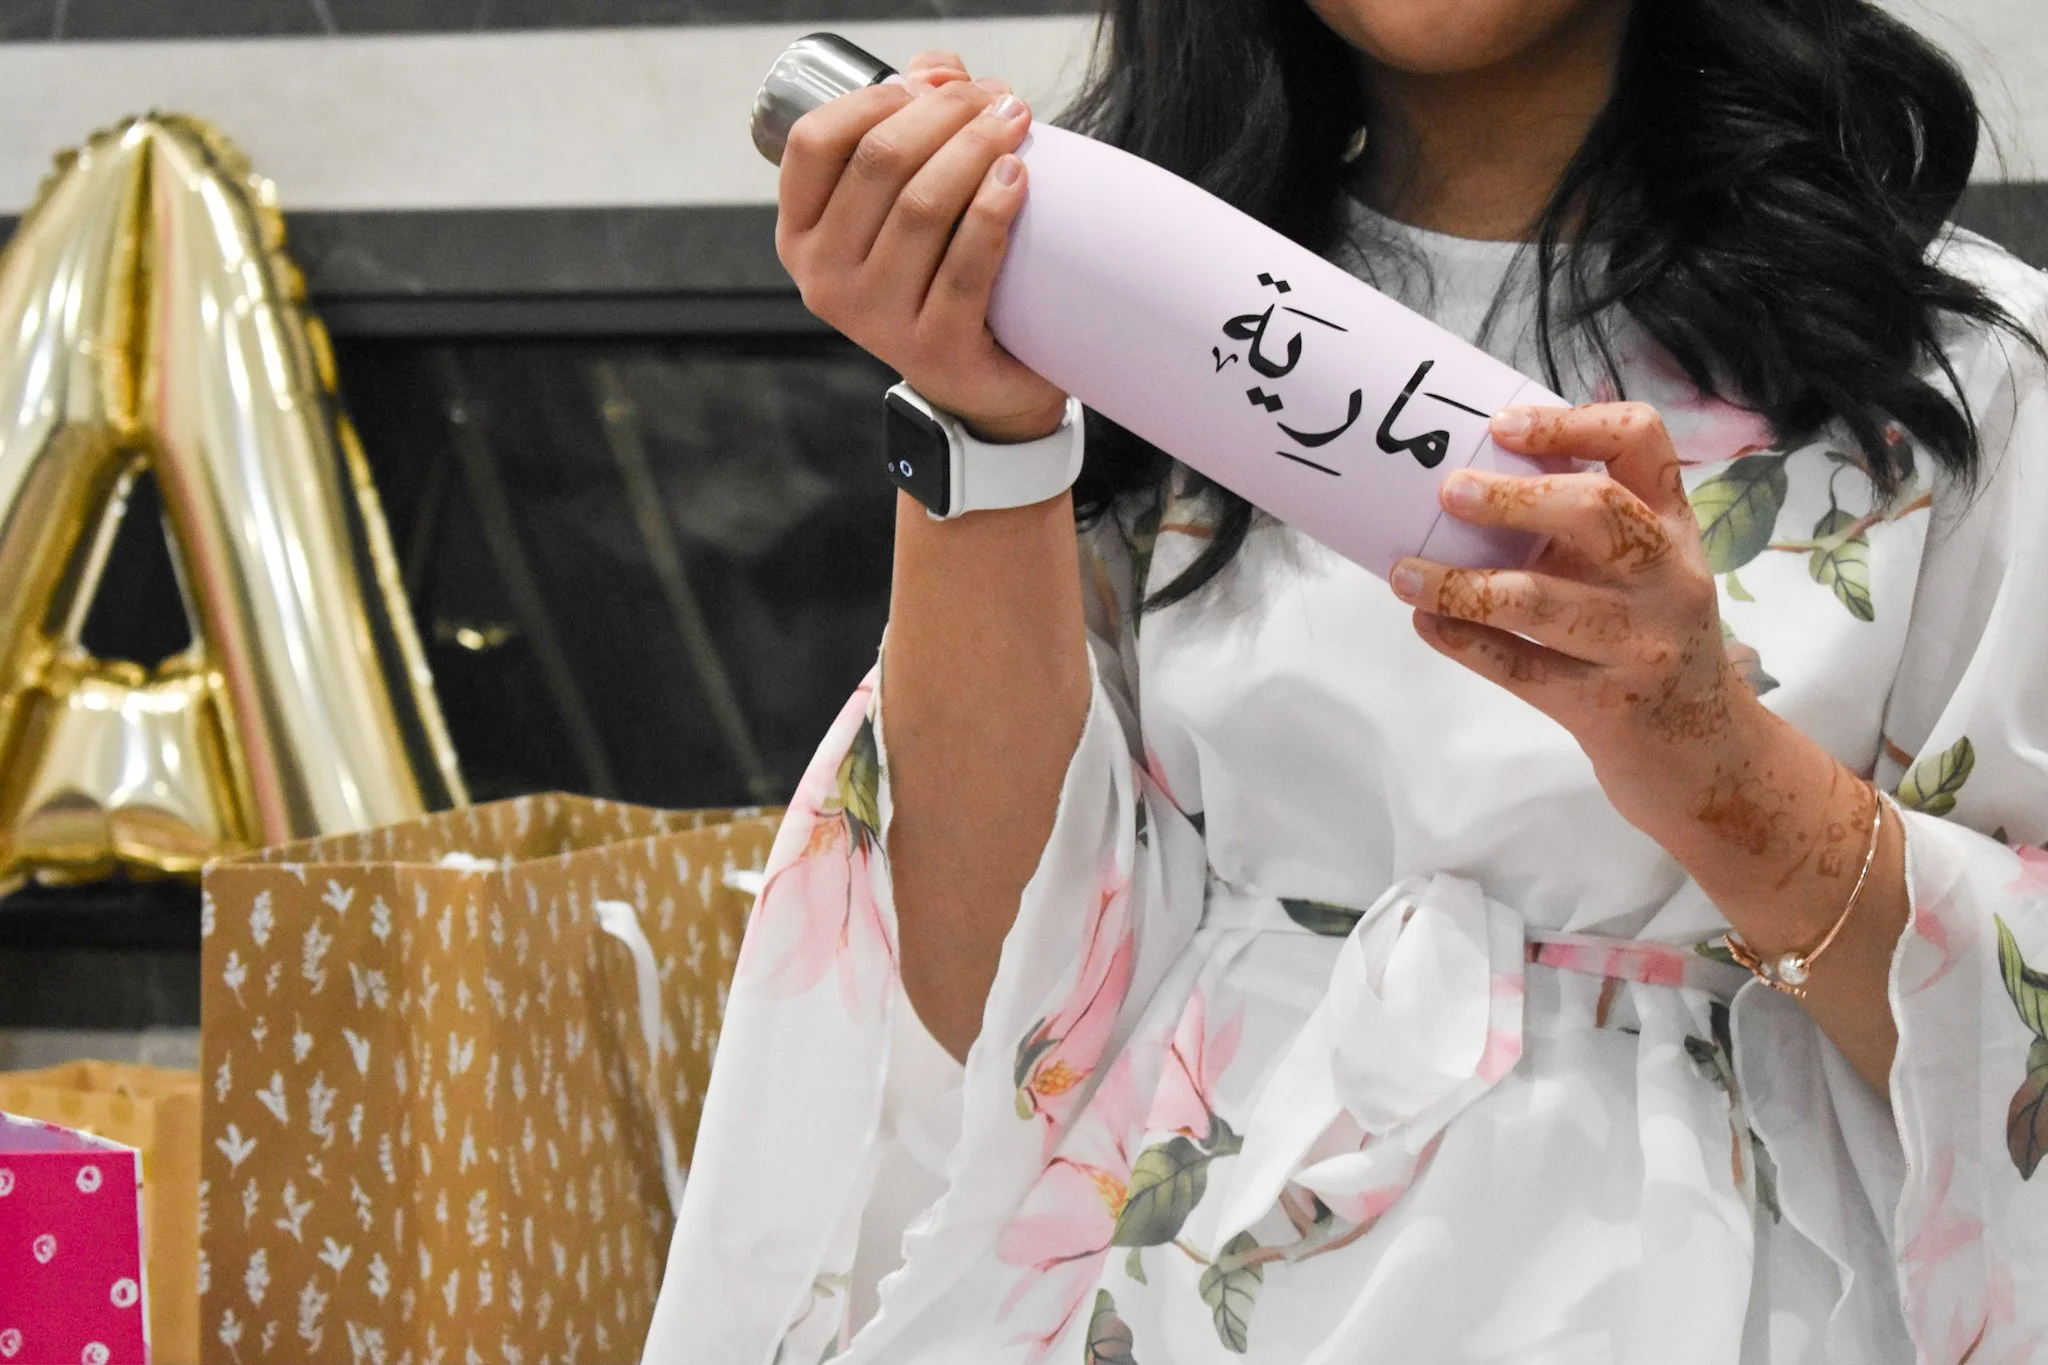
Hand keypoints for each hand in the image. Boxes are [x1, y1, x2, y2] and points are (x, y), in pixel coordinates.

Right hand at [775, 50, 1070, 442]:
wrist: (980, 384)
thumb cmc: (939, 276)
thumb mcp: (905, 203)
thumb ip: (911, 126)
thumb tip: (936, 71)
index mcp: (802, 236)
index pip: (815, 142)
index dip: (876, 97)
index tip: (932, 86)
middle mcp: (825, 280)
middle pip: (879, 163)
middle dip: (945, 113)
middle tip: (996, 100)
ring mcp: (874, 320)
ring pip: (923, 206)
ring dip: (976, 149)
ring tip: (1016, 124)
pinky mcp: (932, 348)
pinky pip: (965, 265)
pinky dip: (993, 210)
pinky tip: (1018, 176)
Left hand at [1388, 402, 1765, 841]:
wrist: (1709, 760)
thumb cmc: (1654, 645)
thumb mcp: (1646, 573)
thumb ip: (1588, 528)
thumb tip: (1474, 479)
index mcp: (1674, 527)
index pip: (1642, 443)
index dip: (1573, 422)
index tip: (1503, 425)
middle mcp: (1668, 576)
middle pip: (1597, 512)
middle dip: (1515, 498)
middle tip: (1449, 491)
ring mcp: (1641, 644)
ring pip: (1542, 602)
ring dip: (1463, 584)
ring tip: (1405, 573)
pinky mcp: (1607, 707)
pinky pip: (1523, 669)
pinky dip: (1466, 643)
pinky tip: (1427, 623)